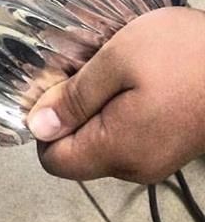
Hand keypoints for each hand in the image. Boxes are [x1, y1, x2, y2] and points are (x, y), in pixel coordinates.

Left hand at [27, 7, 204, 182]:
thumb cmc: (184, 54)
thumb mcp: (117, 61)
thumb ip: (75, 98)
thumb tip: (37, 127)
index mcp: (117, 150)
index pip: (54, 161)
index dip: (43, 125)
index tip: (52, 87)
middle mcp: (135, 166)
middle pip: (77, 152)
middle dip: (70, 113)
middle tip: (83, 68)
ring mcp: (157, 159)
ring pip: (102, 141)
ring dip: (96, 107)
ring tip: (110, 67)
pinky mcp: (173, 145)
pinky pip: (128, 134)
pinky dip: (119, 108)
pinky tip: (132, 76)